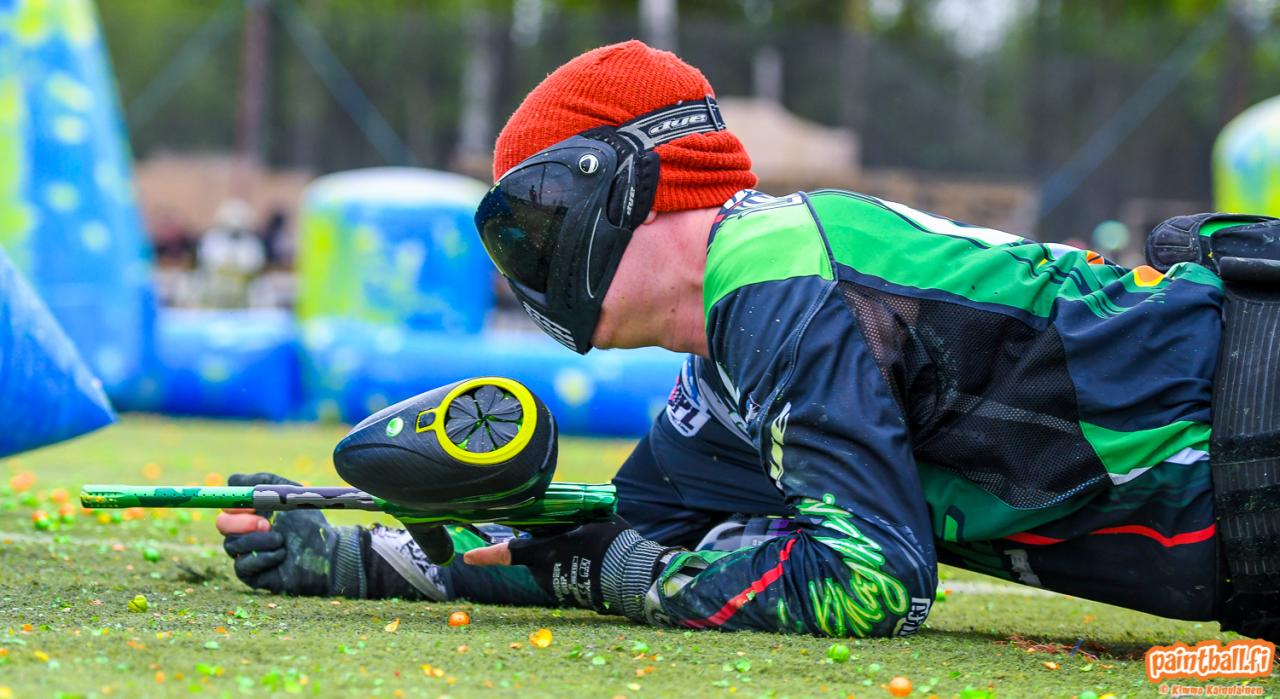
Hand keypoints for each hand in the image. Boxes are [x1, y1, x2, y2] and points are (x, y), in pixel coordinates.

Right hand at [215, 473, 340, 595]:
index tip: (247, 504)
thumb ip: (264, 482)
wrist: (326, 550)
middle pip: (222, 524)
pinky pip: (242, 565)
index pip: (227, 505)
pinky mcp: (250, 574)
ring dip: (259, 540)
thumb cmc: (308, 522)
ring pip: (232, 545)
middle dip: (242, 522)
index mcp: (250, 511)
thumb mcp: (289, 494)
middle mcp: (244, 531)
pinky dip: (263, 558)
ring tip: (282, 539)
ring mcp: (245, 553)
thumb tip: (232, 479)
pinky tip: (281, 555)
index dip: (232, 503)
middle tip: (266, 523)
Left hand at [465, 516, 669, 614]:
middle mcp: (543, 572)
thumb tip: (561, 507)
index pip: (507, 552)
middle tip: (571, 535)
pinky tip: (590, 563)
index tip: (468, 557)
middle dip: (544, 545)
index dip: (485, 555)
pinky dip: (569, 569)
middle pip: (533, 554)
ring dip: (559, 557)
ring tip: (587, 549)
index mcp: (544, 551)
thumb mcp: (588, 519)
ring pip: (547, 566)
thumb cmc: (610, 543)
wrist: (631, 575)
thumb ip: (568, 516)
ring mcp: (554, 587)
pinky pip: (560, 577)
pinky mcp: (566, 596)